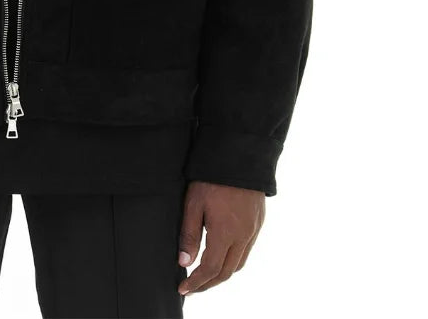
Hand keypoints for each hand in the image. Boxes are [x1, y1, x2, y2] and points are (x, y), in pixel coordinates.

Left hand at [177, 181, 264, 296]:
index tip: (184, 289)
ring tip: (205, 275)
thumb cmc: (212, 177)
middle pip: (227, 272)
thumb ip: (189, 234)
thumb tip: (184, 262)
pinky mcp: (258, 222)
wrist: (240, 154)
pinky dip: (233, 259)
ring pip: (239, 263)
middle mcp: (243, 236)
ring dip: (222, 273)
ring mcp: (254, 229)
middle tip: (193, 287)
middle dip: (209, 283)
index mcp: (226, 233)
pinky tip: (222, 254)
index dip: (197, 282)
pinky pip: (247, 249)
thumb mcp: (193, 203)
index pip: (211, 269)